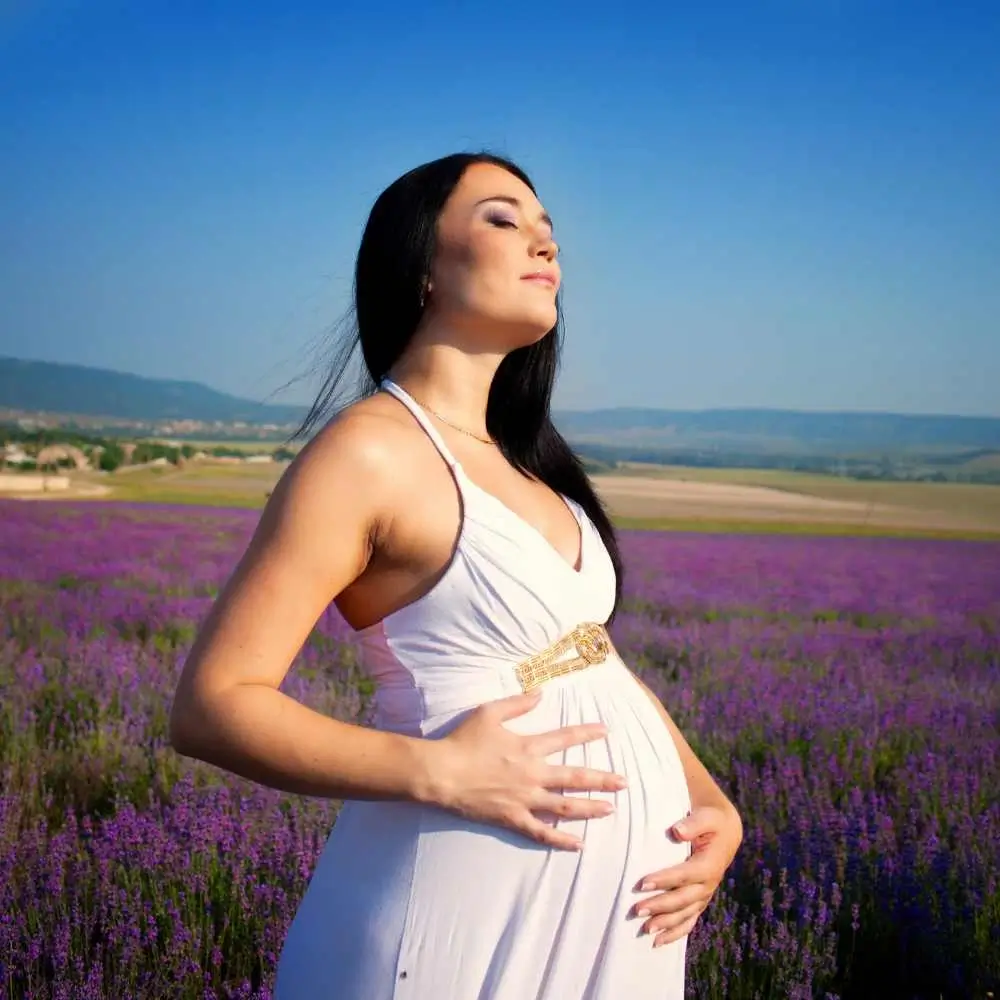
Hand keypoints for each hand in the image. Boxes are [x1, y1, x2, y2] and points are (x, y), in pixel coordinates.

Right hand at [428, 688, 626, 850]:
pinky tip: (578, 844)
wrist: (441, 773)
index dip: (587, 733)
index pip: (565, 737)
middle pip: (575, 777)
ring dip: (590, 808)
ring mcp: (524, 798)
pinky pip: (541, 832)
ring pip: (565, 807)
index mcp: (528, 747)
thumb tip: (541, 692)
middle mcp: (532, 774)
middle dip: (602, 779)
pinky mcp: (513, 818)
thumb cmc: (463, 741)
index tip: (606, 731)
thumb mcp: (489, 712)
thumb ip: (517, 703)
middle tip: (624, 782)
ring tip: (611, 810)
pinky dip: (560, 840)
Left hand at [631, 803, 742, 946]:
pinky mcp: (699, 899)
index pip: (686, 875)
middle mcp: (709, 883)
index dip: (665, 880)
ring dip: (666, 923)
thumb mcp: (707, 816)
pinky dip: (675, 932)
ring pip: (685, 914)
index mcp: (710, 864)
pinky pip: (689, 920)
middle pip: (684, 899)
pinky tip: (659, 942)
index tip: (643, 883)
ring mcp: (704, 894)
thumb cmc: (711, 820)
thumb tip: (677, 832)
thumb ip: (694, 823)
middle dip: (661, 906)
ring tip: (645, 930)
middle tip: (637, 910)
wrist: (724, 830)